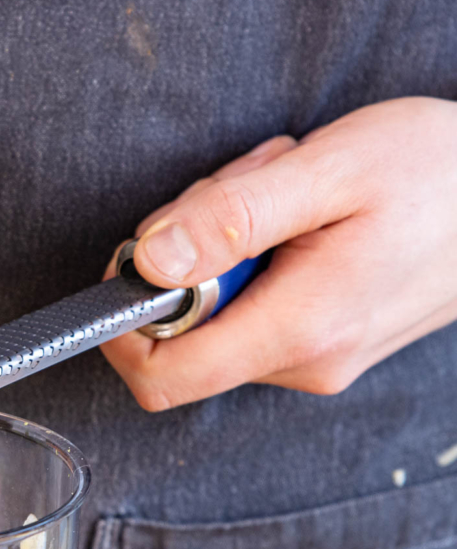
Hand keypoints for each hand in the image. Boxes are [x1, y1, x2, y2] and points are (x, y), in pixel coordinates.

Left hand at [101, 97, 456, 410]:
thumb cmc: (436, 171)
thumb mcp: (326, 171)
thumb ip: (229, 218)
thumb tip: (148, 262)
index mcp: (301, 329)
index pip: (163, 377)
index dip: (123, 325)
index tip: (134, 263)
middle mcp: (305, 362)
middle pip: (182, 334)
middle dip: (189, 256)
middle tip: (243, 192)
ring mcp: (316, 360)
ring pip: (217, 315)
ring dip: (226, 249)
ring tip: (288, 197)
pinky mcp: (322, 345)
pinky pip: (251, 310)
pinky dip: (254, 259)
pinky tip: (301, 220)